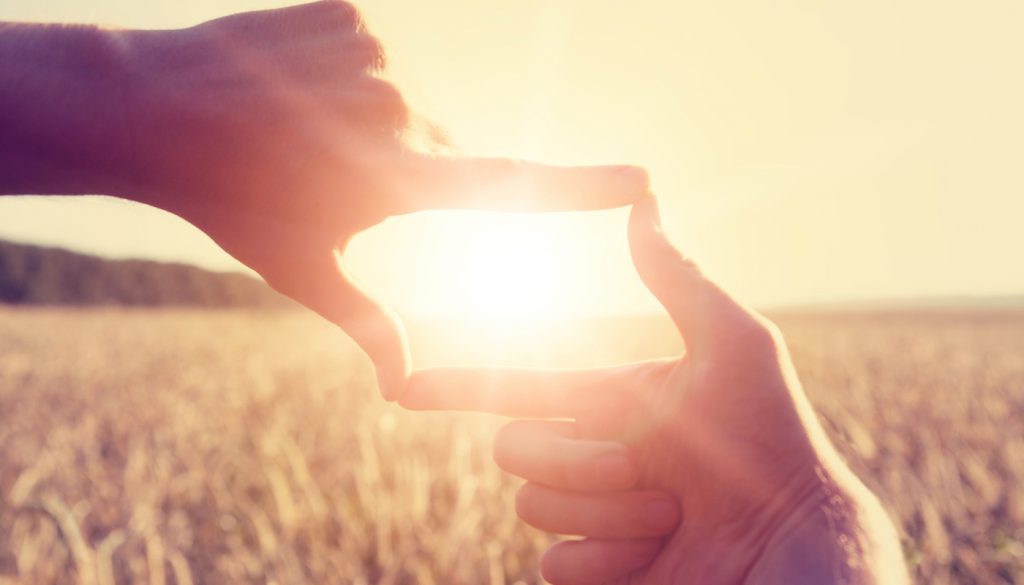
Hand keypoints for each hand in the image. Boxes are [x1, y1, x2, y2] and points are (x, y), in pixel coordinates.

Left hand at [113, 2, 647, 397]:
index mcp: (394, 181)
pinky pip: (383, 47)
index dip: (583, 186)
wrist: (152, 108)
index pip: (511, 185)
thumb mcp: (301, 268)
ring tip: (306, 121)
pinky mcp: (358, 11)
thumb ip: (368, 323)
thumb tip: (401, 390)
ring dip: (377, 112)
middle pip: (445, 143)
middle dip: (406, 161)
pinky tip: (299, 79)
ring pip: (411, 94)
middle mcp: (400, 112)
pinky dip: (357, 66)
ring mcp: (380, 52)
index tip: (643, 181)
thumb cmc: (232, 203)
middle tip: (328, 164)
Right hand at [400, 196, 907, 583]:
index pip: (514, 389)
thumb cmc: (775, 440)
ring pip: (532, 508)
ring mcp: (591, 521)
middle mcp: (593, 458)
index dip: (455, 386)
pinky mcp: (596, 574)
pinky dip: (606, 562)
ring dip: (607, 513)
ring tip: (673, 514)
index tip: (404, 388)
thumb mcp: (732, 346)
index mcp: (609, 404)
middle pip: (513, 450)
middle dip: (577, 460)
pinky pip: (553, 566)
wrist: (797, 544)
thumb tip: (643, 199)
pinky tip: (660, 558)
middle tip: (649, 472)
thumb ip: (678, 278)